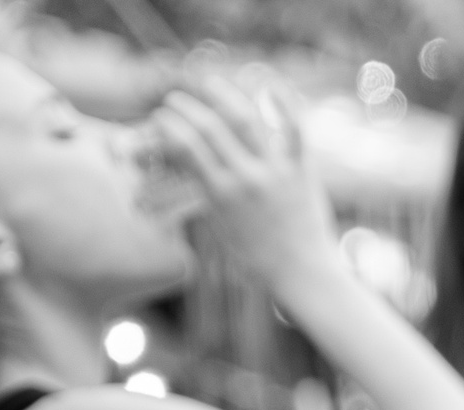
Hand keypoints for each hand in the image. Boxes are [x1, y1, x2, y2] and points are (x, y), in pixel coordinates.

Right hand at [152, 79, 338, 294]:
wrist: (302, 272)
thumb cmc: (258, 257)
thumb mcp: (222, 226)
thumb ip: (208, 192)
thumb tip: (191, 164)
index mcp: (221, 195)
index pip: (186, 147)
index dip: (169, 125)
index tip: (160, 116)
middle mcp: (246, 178)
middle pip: (209, 127)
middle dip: (186, 107)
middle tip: (173, 99)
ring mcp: (276, 171)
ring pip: (245, 119)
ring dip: (222, 95)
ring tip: (208, 83)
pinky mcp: (302, 170)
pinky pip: (293, 130)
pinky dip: (283, 105)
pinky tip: (269, 83)